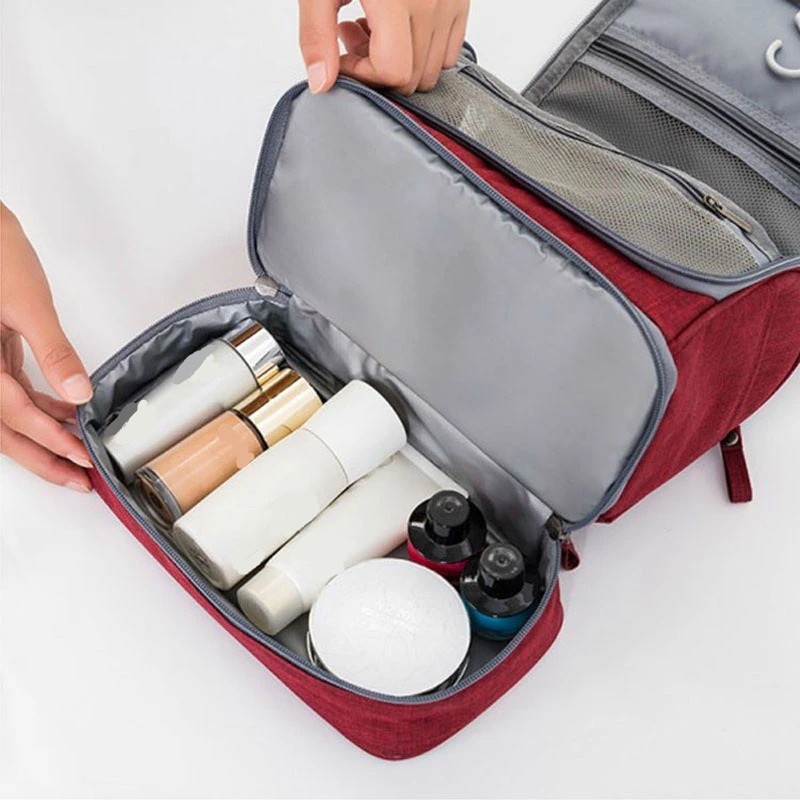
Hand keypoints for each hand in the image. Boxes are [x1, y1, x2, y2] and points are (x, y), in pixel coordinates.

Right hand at [1, 203, 93, 490]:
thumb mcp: (28, 303)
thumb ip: (54, 351)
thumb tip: (79, 393)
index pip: (15, 415)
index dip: (51, 441)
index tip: (81, 460)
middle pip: (4, 430)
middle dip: (42, 458)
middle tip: (78, 480)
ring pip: (6, 416)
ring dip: (41, 436)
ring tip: (78, 454)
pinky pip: (9, 393)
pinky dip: (37, 407)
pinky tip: (66, 412)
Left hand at [298, 0, 469, 95]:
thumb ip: (316, 35)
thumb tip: (322, 83)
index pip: (393, 72)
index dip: (363, 75)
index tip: (341, 53)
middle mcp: (431, 3)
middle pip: (412, 77)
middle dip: (378, 70)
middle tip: (352, 37)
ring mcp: (450, 1)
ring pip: (432, 70)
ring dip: (401, 62)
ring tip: (373, 28)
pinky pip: (450, 51)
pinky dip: (425, 50)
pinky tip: (398, 25)